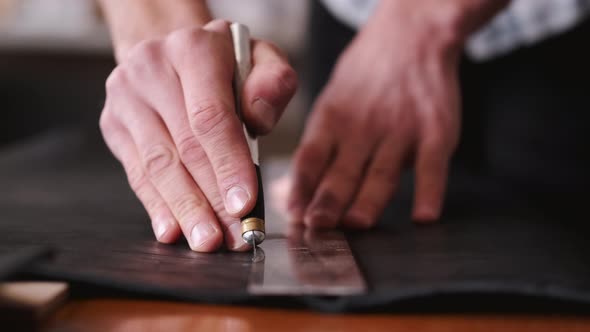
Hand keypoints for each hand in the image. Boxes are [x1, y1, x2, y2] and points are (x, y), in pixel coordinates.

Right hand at [100, 20, 296, 250]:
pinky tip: (173, 230)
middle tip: (233, 235)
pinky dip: (157, 205)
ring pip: (158, 166)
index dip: (228, 165)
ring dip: (185, 210)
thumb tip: (258, 119)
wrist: (171, 53)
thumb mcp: (261, 58)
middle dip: (212, 199)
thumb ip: (273, 82)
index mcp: (193, 50)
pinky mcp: (114, 124)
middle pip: (184, 148)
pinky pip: (137, 173)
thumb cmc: (225, 63)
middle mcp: (152, 70)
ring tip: (206, 241)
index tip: (245, 204)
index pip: (211, 118)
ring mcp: (126, 98)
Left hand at [288, 3, 462, 228]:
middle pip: (343, 170)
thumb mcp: (332, 103)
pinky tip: (424, 216)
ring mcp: (400, 130)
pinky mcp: (435, 131)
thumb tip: (289, 192)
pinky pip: (431, 166)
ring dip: (368, 200)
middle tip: (318, 227)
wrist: (412, 36)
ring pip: (382, 172)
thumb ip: (317, 150)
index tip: (294, 215)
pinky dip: (429, 192)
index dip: (300, 188)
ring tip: (355, 224)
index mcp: (332, 119)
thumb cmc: (365, 78)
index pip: (311, 158)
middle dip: (328, 201)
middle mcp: (363, 126)